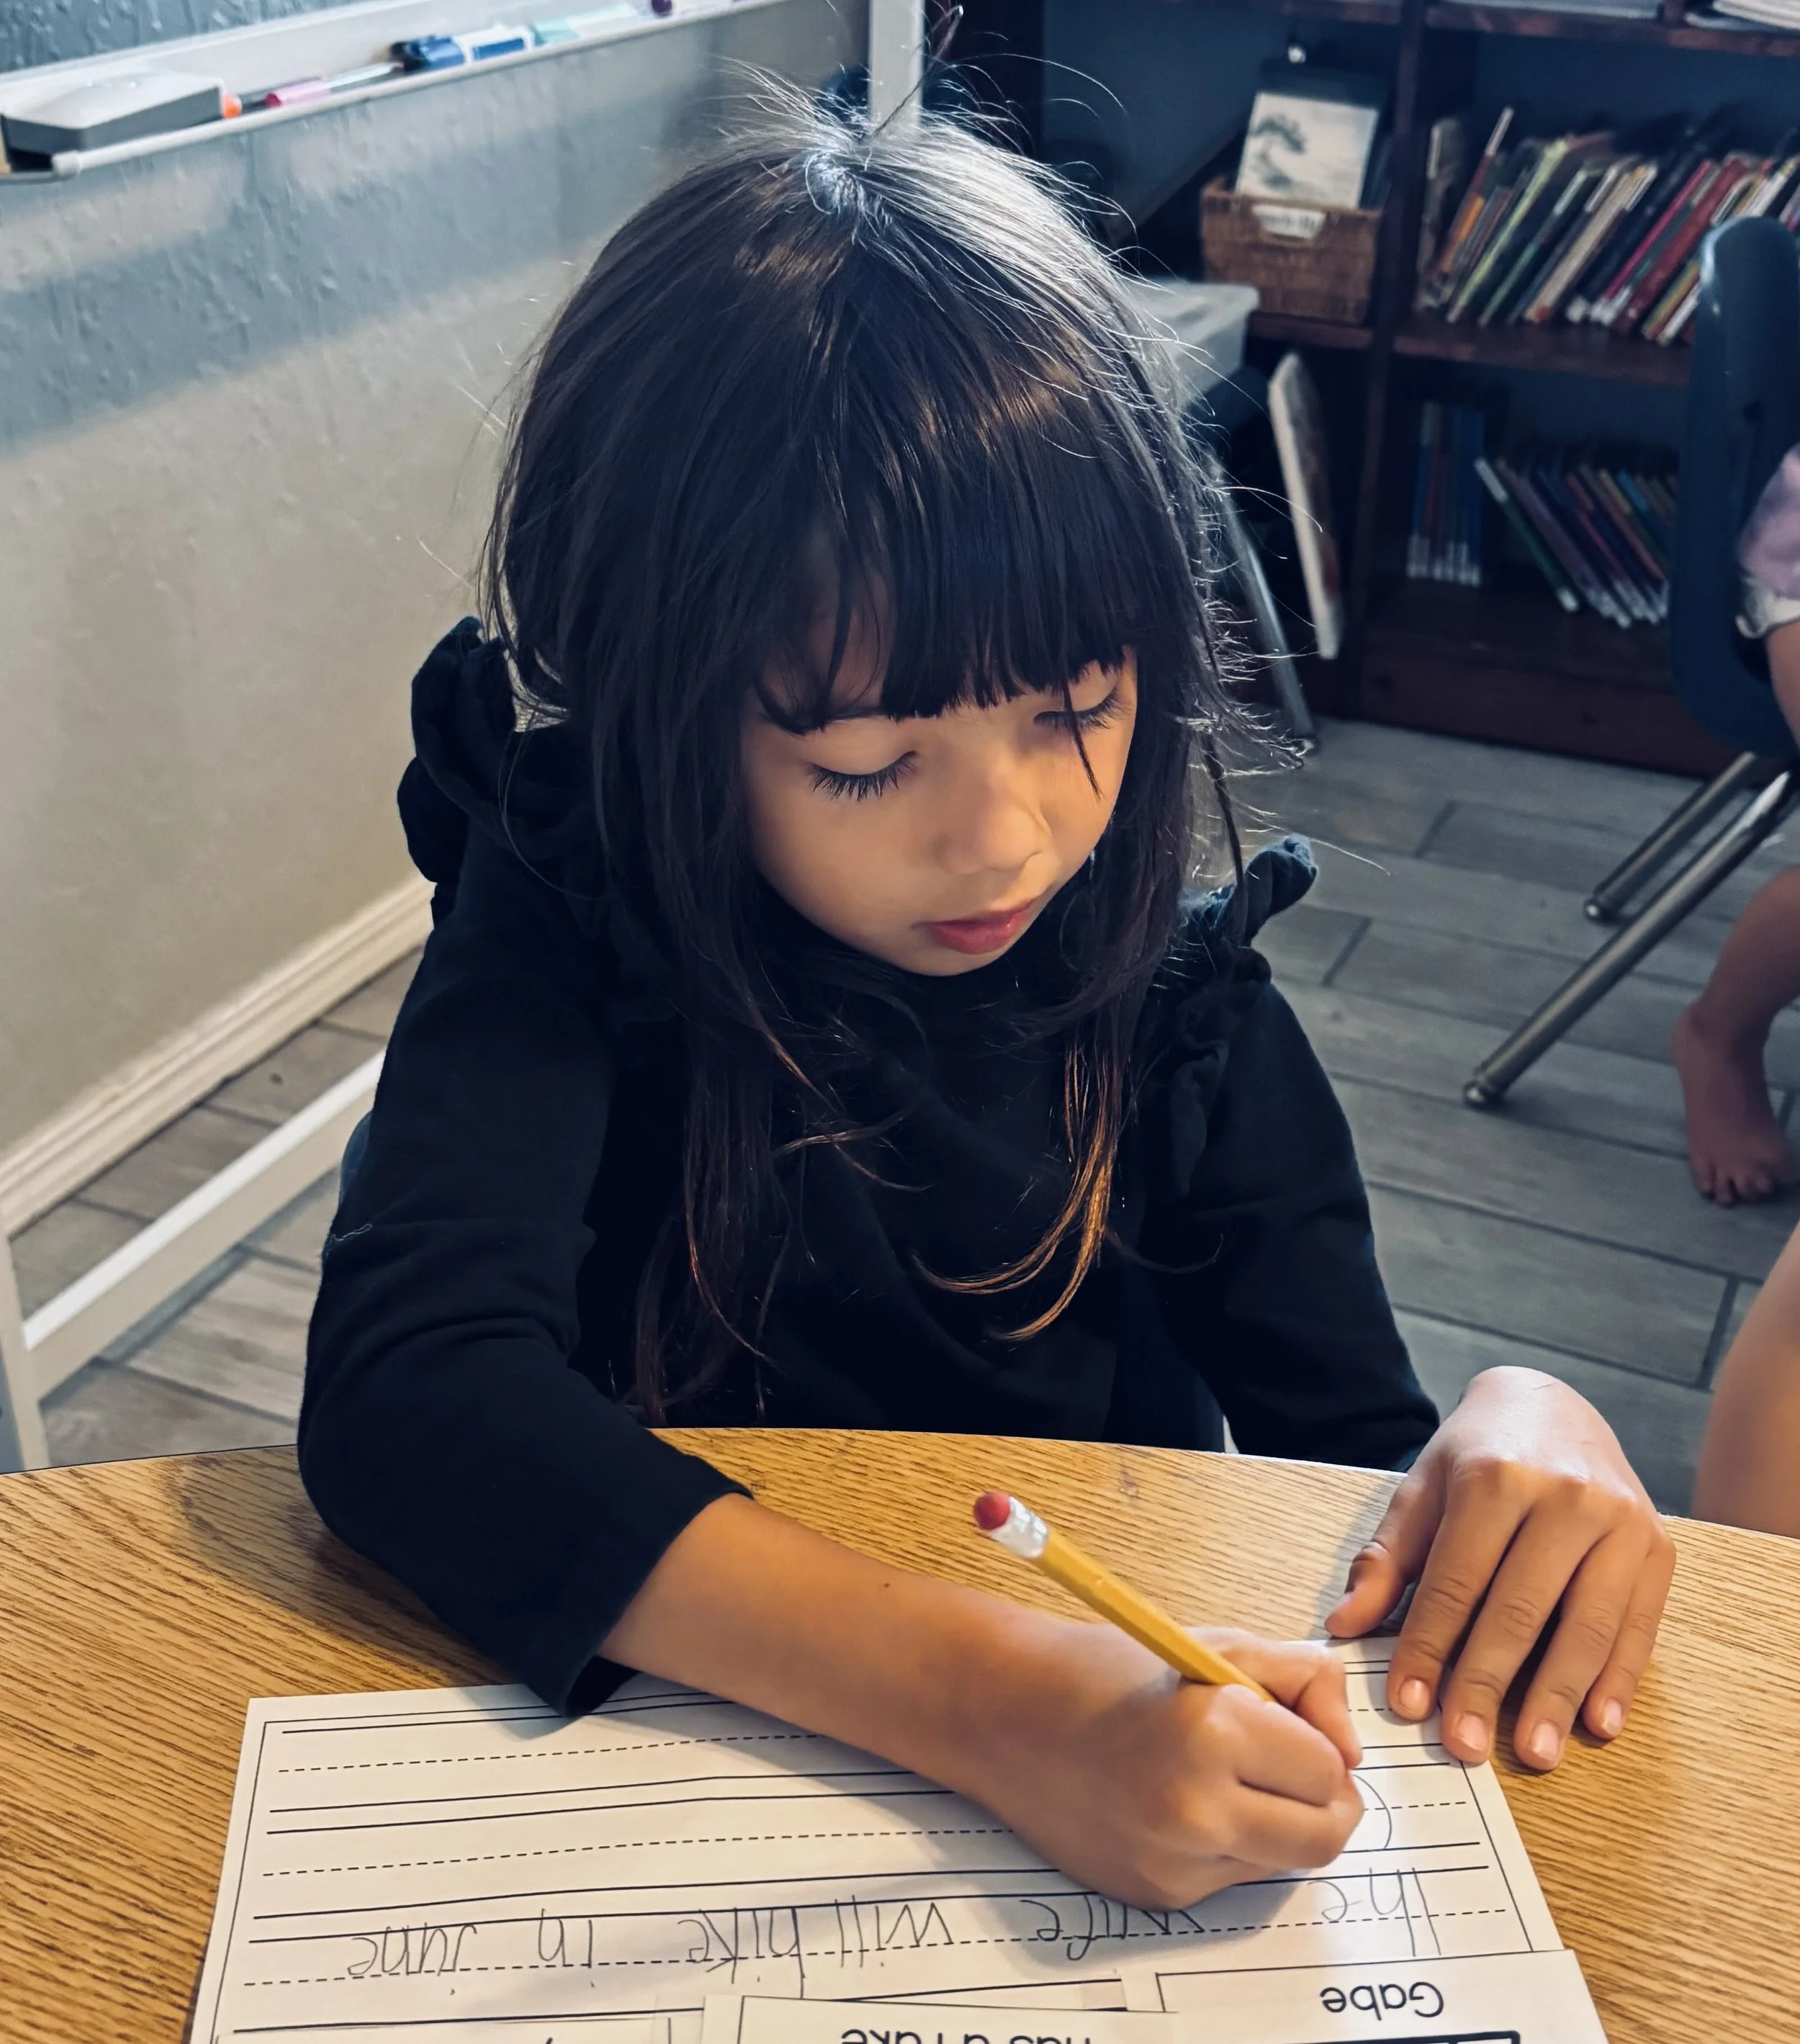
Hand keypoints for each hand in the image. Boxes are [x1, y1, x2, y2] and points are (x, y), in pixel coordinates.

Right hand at [959, 1622, 1365, 1908]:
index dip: (1322, 1743)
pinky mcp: (1157, 1894)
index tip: (1296, 1727)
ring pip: (1282, 1862)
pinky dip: (1228, 1844)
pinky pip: (1231, 1878)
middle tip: (1297, 1768)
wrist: (1005, 1713)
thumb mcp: (1214, 1644)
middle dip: (1326, 1801)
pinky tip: (1181, 1800)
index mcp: (1213, 1733)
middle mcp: (1195, 1809)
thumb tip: (1351, 1749)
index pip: (1330, 1769)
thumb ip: (1302, 1680)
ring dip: (1276, 1824)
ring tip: (1226, 1776)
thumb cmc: (1108, 1669)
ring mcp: (1174, 1861)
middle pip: (1325, 1837)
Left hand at [1324, 1367, 1674, 1772]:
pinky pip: (1639, 1625)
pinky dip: (1619, 1679)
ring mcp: (1620, 1521)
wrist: (1550, 1405)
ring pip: (1587, 1625)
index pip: (1456, 1582)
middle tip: (1464, 1746)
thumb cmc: (1476, 1457)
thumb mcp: (1422, 1492)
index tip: (1408, 1704)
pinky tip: (1597, 1723)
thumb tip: (1344, 1626)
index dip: (1429, 1647)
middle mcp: (1564, 1496)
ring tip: (1534, 1753)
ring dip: (1558, 1695)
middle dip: (1488, 1683)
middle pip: (1520, 1609)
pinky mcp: (1657, 1547)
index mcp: (1495, 1478)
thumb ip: (1387, 1561)